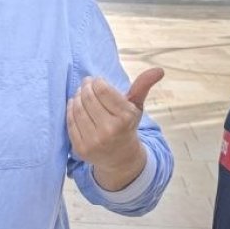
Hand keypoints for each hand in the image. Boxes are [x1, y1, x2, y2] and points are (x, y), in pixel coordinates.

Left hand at [66, 67, 163, 188]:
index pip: (102, 89)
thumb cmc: (127, 126)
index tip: (97, 81)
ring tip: (81, 93)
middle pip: (88, 97)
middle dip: (85, 87)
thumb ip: (143, 86)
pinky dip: (70, 109)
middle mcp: (109, 130)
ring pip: (77, 108)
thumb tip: (159, 70)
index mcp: (124, 117)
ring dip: (77, 96)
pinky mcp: (81, 148)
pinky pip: (70, 122)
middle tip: (86, 84)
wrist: (120, 158)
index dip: (97, 81)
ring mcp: (94, 141)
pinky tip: (75, 104)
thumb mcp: (136, 107)